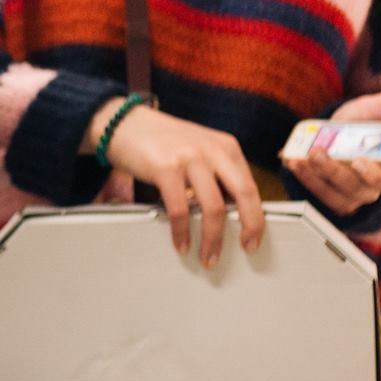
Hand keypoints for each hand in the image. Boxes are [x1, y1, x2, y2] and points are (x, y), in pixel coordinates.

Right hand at [91, 101, 265, 265]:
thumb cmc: (161, 141)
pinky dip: (182, 232)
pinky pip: (180, 210)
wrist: (124, 123)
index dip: (256, 217)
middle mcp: (212, 150)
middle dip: (249, 227)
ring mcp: (189, 158)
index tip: (253, 239)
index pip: (251, 186)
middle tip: (246, 248)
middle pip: (244, 194)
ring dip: (212, 239)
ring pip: (214, 207)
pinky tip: (181, 244)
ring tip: (208, 257)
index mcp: (226, 147)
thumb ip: (216, 173)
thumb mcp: (198, 149)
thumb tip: (230, 211)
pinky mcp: (166, 168)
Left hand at [285, 78, 380, 216]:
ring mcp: (359, 194)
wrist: (326, 132)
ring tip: (316, 152)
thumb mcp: (372, 109)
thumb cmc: (358, 123)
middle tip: (358, 161)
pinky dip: (309, 178)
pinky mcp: (335, 198)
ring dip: (332, 173)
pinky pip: (324, 194)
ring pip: (351, 191)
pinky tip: (297, 162)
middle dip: (373, 177)